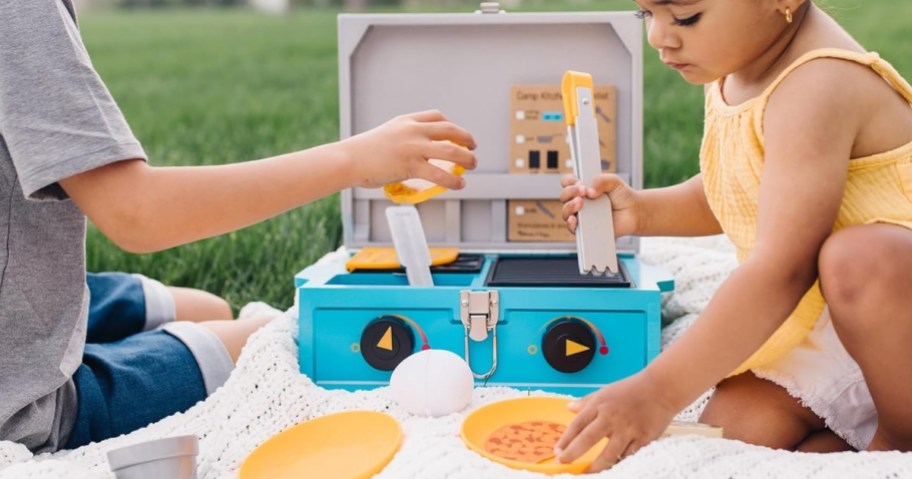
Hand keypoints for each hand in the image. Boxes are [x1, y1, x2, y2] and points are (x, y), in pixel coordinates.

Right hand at [339, 110, 476, 188]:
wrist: (348, 159)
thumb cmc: (362, 152)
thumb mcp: (385, 135)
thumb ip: (402, 140)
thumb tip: (414, 155)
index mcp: (406, 121)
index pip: (436, 116)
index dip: (451, 125)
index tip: (456, 134)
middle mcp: (412, 130)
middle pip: (449, 130)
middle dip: (466, 138)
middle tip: (473, 147)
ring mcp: (413, 147)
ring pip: (450, 151)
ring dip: (466, 158)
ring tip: (472, 165)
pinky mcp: (411, 166)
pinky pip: (439, 173)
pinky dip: (453, 180)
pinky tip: (459, 184)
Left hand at [554, 375, 677, 471]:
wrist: (661, 388)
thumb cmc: (631, 389)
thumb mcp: (605, 391)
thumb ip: (587, 401)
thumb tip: (569, 408)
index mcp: (600, 405)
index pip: (578, 424)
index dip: (565, 440)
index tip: (557, 452)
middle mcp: (611, 417)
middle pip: (587, 440)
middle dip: (573, 454)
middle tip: (564, 463)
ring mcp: (628, 429)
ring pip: (608, 455)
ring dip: (596, 467)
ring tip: (587, 472)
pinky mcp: (643, 438)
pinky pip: (628, 457)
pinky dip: (619, 462)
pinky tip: (613, 466)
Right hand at [559, 173, 638, 236]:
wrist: (633, 213)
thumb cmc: (623, 197)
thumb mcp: (614, 181)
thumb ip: (601, 180)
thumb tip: (589, 191)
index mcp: (583, 188)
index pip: (567, 182)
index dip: (569, 181)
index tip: (579, 182)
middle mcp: (580, 201)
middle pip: (564, 196)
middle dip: (570, 192)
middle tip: (582, 191)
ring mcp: (581, 215)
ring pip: (565, 212)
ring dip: (569, 206)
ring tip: (581, 203)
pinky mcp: (585, 228)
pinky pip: (572, 228)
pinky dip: (570, 224)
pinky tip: (575, 219)